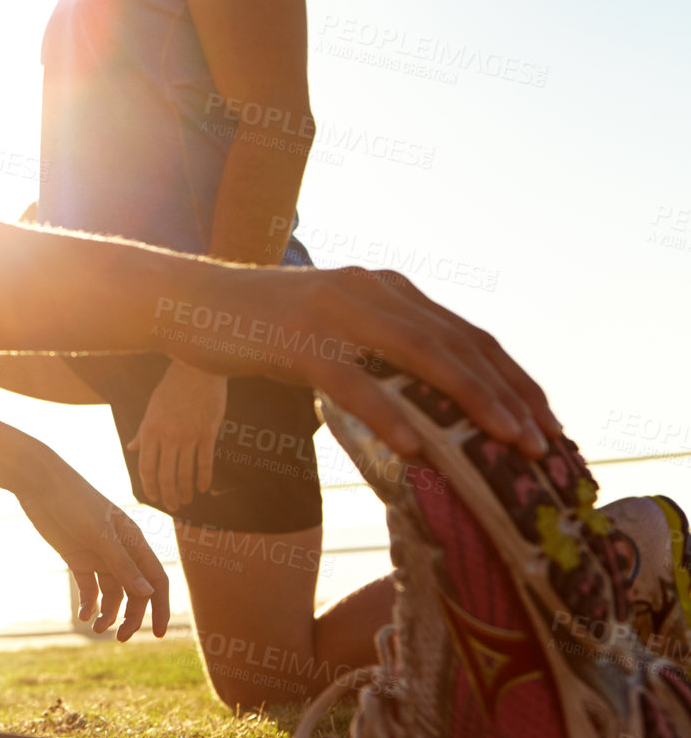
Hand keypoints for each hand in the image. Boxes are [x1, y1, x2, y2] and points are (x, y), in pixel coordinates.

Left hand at [16, 458, 169, 639]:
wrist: (39, 483)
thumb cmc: (74, 500)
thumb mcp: (99, 533)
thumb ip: (122, 564)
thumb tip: (148, 594)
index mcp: (134, 541)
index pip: (156, 580)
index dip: (160, 607)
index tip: (158, 634)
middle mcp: (120, 550)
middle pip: (135, 592)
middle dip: (131, 616)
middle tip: (120, 638)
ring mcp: (99, 555)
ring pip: (112, 593)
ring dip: (108, 613)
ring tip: (96, 629)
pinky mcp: (77, 558)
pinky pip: (89, 587)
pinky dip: (89, 603)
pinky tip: (83, 614)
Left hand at [129, 361, 226, 511]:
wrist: (197, 368)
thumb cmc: (172, 387)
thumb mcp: (152, 408)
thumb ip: (144, 431)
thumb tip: (132, 447)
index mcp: (150, 429)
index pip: (146, 466)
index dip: (149, 485)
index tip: (154, 497)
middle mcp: (168, 436)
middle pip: (165, 474)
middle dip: (168, 494)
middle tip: (173, 506)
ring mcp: (188, 436)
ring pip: (185, 472)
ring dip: (185, 490)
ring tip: (187, 500)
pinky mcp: (207, 433)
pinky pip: (205, 462)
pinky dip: (204, 479)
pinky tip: (204, 489)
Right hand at [163, 265, 559, 458]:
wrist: (187, 302)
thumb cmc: (259, 328)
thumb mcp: (330, 330)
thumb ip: (375, 349)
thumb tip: (425, 405)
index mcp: (385, 287)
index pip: (467, 333)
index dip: (514, 377)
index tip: (549, 422)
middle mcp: (370, 289)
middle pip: (458, 344)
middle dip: (509, 395)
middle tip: (546, 446)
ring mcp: (334, 310)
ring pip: (421, 357)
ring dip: (472, 403)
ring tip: (508, 446)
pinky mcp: (296, 339)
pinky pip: (353, 382)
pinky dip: (390, 415)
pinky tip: (419, 450)